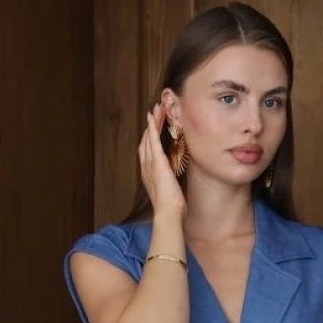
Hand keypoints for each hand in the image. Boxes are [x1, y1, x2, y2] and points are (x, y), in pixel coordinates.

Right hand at [138, 102, 186, 217]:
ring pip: (149, 138)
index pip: (148, 152)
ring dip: (152, 123)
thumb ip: (172, 186)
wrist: (168, 213)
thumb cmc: (171, 208)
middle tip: (154, 113)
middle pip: (146, 142)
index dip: (150, 139)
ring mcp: (150, 163)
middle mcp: (146, 167)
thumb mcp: (171, 194)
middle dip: (150, 127)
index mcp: (149, 175)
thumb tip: (177, 187)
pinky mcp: (157, 161)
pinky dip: (152, 127)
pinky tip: (153, 117)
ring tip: (156, 110)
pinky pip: (153, 140)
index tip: (154, 129)